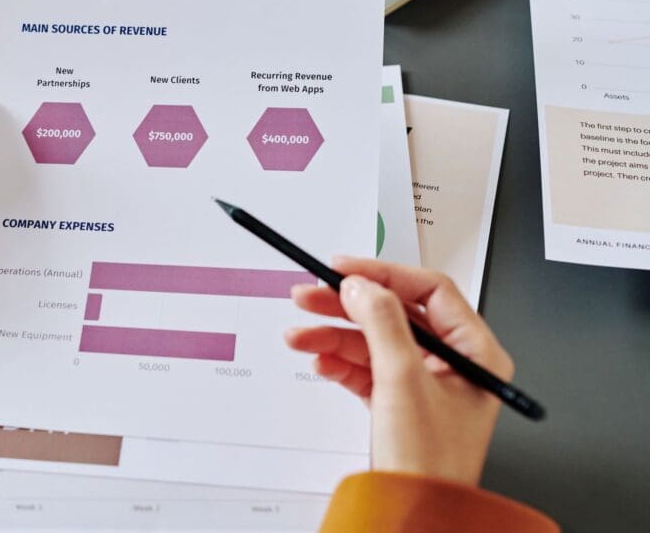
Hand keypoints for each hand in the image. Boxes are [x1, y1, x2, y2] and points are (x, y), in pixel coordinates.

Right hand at [285, 257, 513, 485]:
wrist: (412, 515)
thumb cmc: (430, 462)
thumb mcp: (403, 379)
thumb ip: (381, 322)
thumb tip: (361, 284)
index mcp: (474, 351)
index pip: (428, 291)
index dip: (383, 274)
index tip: (344, 268)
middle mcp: (452, 363)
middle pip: (393, 314)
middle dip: (347, 306)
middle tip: (309, 295)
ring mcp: (422, 382)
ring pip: (372, 341)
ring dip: (333, 335)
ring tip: (300, 334)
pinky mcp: (398, 401)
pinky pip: (365, 368)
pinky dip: (339, 363)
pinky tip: (319, 361)